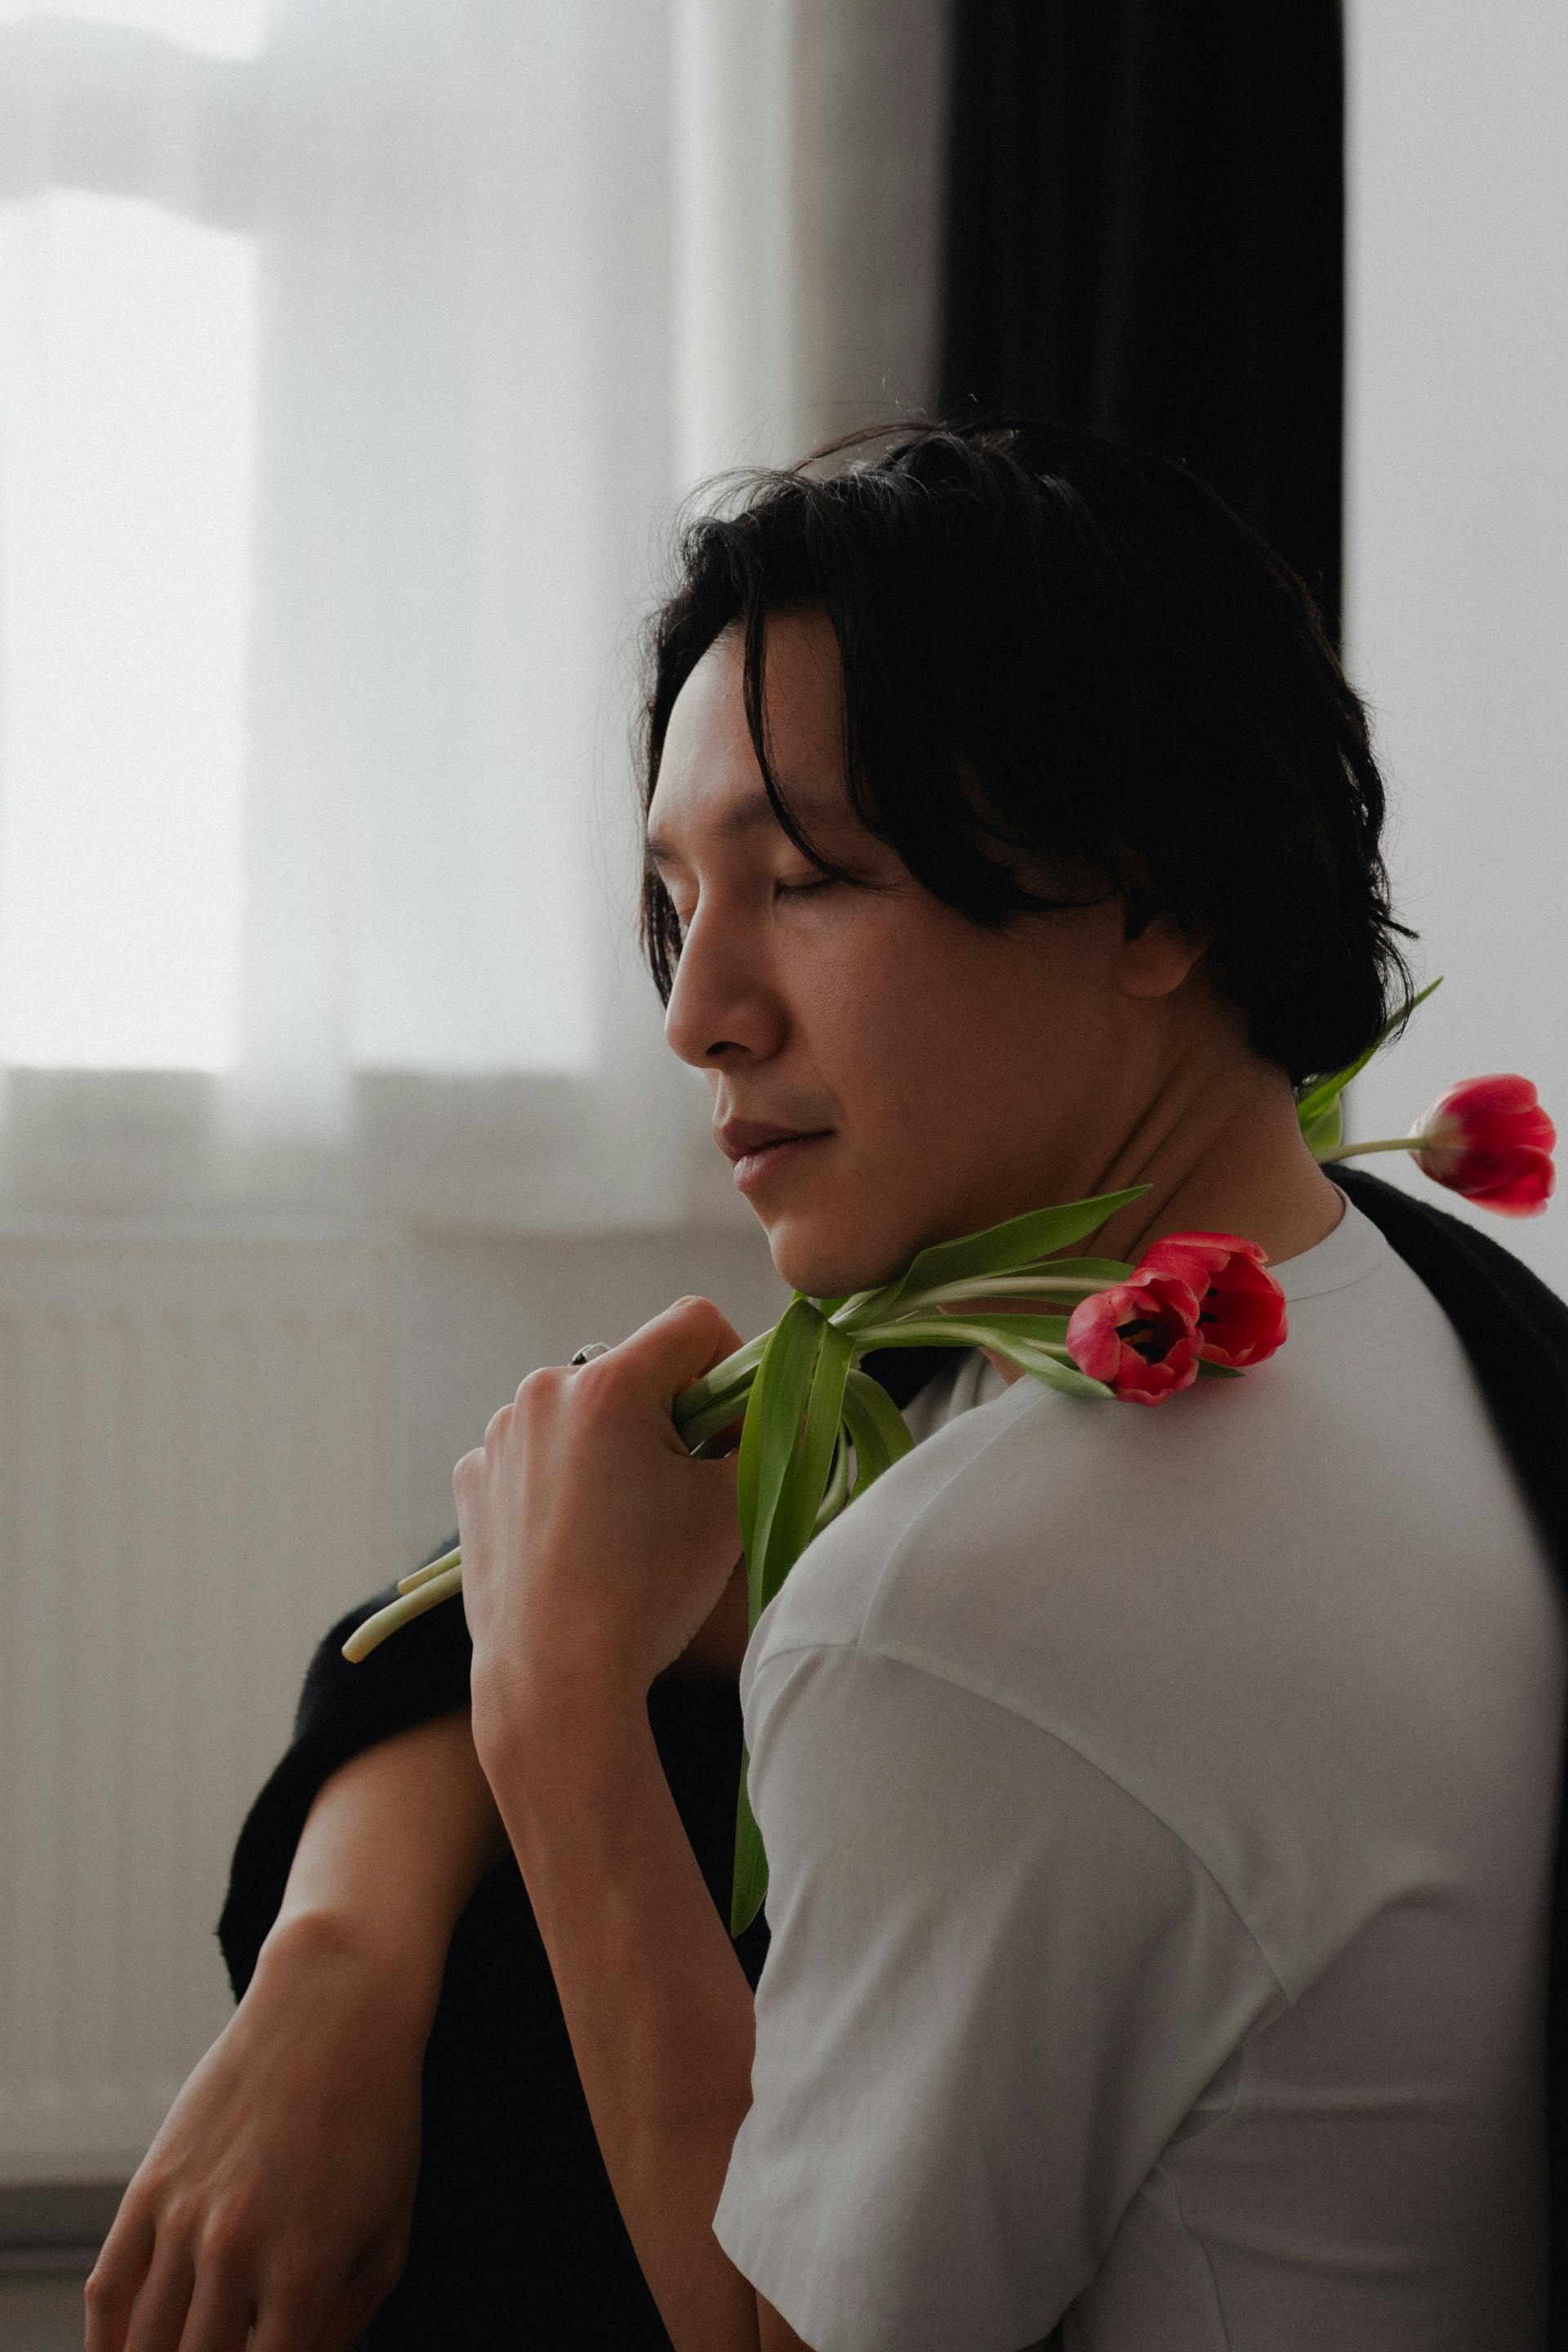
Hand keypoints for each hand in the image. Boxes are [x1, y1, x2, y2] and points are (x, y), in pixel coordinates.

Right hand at [85, 1920, 422, 2351]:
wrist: (332, 2010)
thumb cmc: (376, 2120)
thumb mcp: (387, 2232)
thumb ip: (345, 2325)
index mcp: (305, 2270)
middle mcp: (236, 2249)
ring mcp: (184, 2216)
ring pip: (145, 2346)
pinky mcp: (150, 2186)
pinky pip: (107, 2292)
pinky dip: (108, 2341)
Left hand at [455, 1295, 745, 1731]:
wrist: (554, 1679)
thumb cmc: (649, 1592)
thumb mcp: (733, 1505)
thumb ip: (770, 1436)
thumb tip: (786, 1405)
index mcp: (609, 1384)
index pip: (695, 1322)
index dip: (732, 1370)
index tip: (733, 1435)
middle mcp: (543, 1391)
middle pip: (638, 1371)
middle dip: (671, 1416)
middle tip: (683, 1492)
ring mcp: (499, 1435)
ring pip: (586, 1414)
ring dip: (615, 1446)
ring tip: (625, 1526)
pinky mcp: (473, 1477)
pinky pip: (538, 1453)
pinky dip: (565, 1480)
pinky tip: (577, 1538)